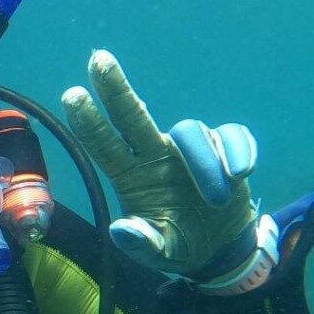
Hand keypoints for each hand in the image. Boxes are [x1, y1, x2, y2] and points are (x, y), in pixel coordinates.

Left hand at [62, 50, 260, 281]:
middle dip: (115, 87)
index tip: (72, 95)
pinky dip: (237, 151)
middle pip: (131, 114)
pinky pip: (230, 136)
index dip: (90, 121)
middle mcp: (153, 155)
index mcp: (130, 176)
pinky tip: (240, 173)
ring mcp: (187, 151)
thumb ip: (141, 243)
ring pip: (189, 131)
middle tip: (98, 59)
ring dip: (205, 162)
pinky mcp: (223, 151)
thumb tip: (121, 230)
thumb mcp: (158, 254)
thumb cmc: (178, 245)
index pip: (104, 144)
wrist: (219, 250)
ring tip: (217, 198)